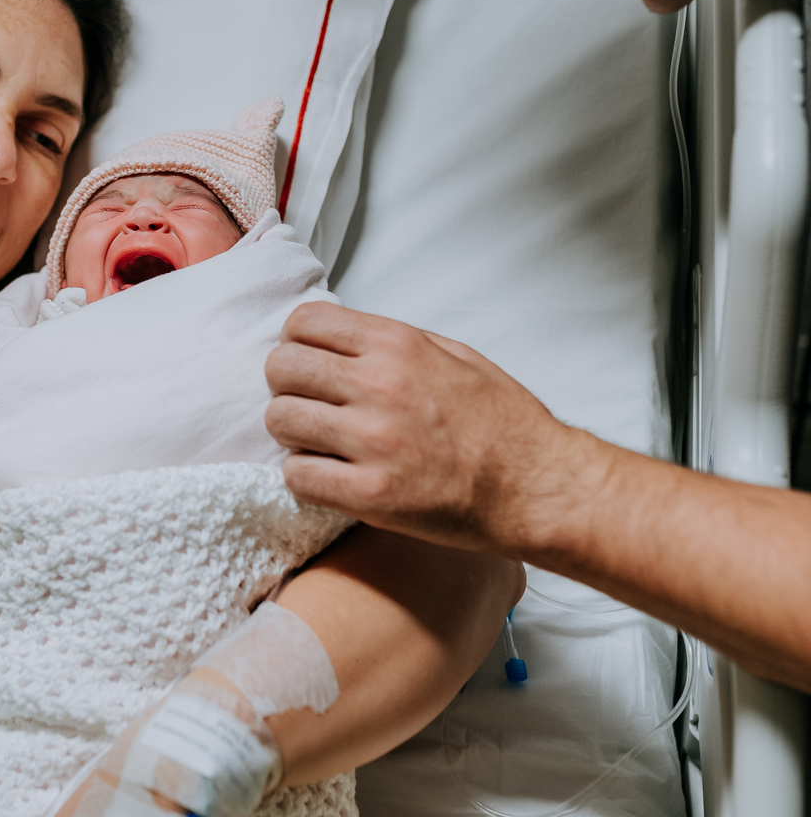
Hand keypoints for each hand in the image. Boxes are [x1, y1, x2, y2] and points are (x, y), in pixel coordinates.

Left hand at [265, 302, 596, 557]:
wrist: (536, 487)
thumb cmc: (501, 424)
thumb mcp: (454, 354)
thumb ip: (392, 343)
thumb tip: (339, 338)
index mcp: (399, 345)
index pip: (304, 321)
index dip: (297, 342)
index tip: (308, 361)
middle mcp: (380, 385)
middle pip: (281, 367)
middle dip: (287, 385)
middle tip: (308, 404)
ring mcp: (373, 441)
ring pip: (280, 420)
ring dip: (291, 432)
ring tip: (318, 442)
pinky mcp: (369, 494)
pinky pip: (296, 475)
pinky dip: (304, 476)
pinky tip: (328, 476)